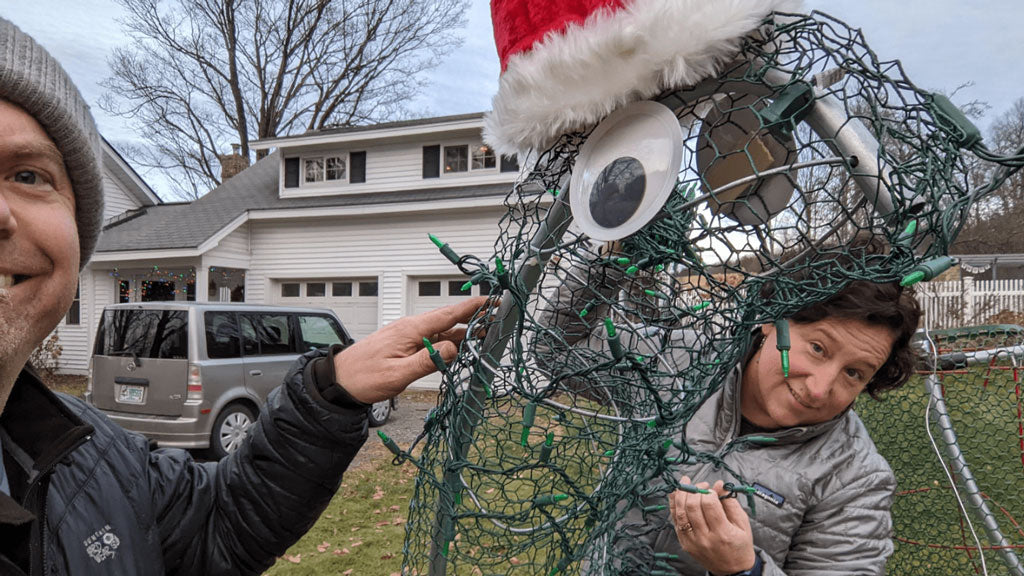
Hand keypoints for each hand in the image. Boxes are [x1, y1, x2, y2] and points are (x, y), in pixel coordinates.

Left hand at [333, 296, 490, 403]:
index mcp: (411, 329)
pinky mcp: (403, 344)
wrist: (339, 381)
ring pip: (440, 331)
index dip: (472, 307)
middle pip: (448, 320)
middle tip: (496, 319)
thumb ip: (427, 360)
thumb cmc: (364, 378)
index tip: (491, 301)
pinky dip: (447, 342)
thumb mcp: (399, 374)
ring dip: (461, 333)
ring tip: (483, 336)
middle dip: (473, 318)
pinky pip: (431, 339)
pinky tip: (456, 349)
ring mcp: (406, 335)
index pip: (447, 314)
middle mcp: (410, 328)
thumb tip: (453, 348)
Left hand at [669, 476, 755, 575]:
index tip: (712, 490)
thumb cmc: (739, 545)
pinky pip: (675, 521)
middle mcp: (705, 538)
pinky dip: (674, 506)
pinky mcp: (685, 544)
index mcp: (723, 533)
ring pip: (680, 513)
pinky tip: (676, 495)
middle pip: (692, 507)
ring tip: (685, 484)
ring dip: (681, 495)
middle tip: (701, 485)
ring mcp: (692, 542)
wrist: (733, 571)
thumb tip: (719, 485)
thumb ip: (730, 502)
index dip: (709, 492)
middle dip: (695, 490)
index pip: (709, 505)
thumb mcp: (743, 523)